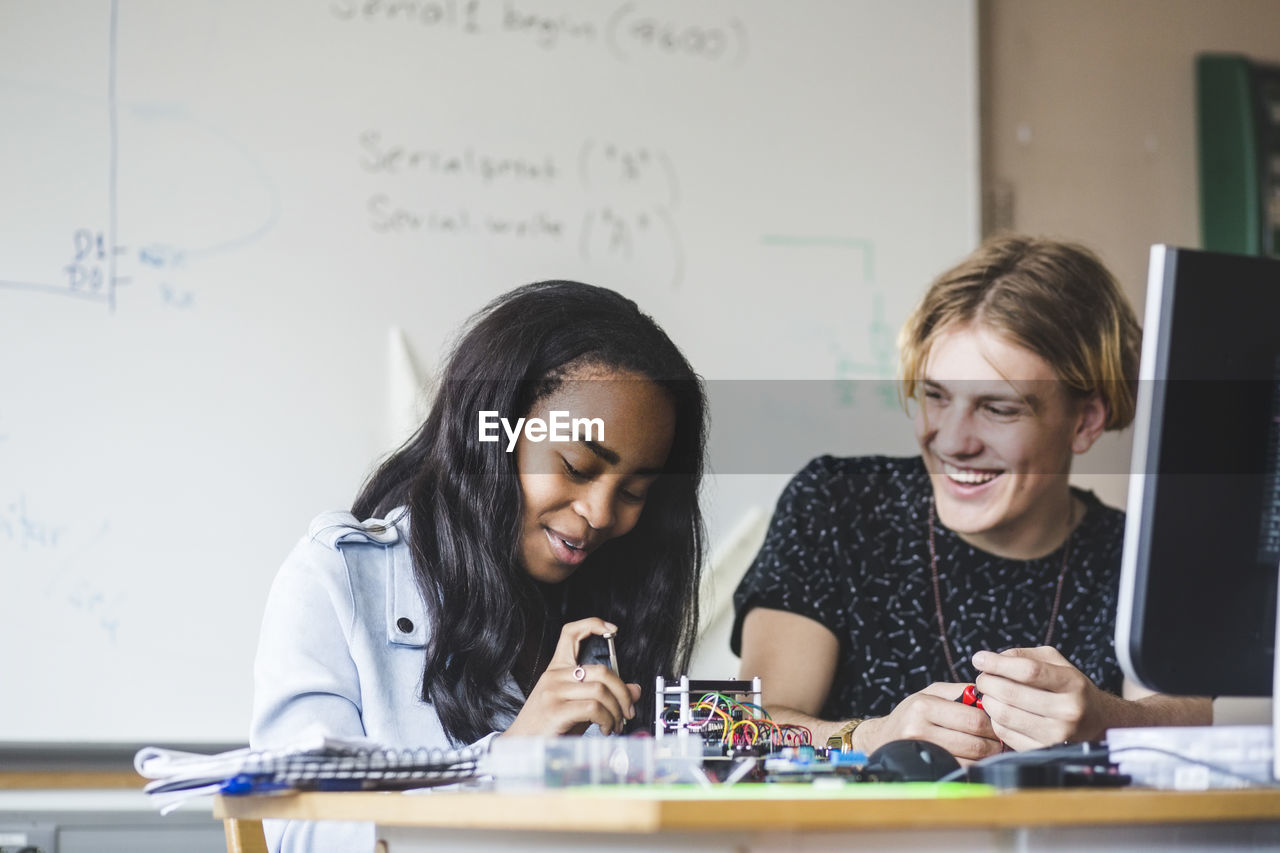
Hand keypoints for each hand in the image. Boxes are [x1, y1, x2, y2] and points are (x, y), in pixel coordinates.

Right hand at [503, 618, 639, 736]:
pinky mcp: (556, 710)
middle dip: (623, 693)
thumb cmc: (550, 726)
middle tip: (628, 710)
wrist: (523, 746)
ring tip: (615, 725)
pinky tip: (605, 729)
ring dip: (616, 711)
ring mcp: (554, 692)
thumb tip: (635, 690)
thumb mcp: (580, 706)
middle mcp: (554, 676)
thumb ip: (606, 696)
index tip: (612, 630)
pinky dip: (607, 720)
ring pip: (601, 690)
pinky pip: (594, 708)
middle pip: (601, 670)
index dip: (592, 625)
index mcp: (557, 669)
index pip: (570, 633)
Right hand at [854, 682, 1001, 761]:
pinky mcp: (925, 768)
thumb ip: (959, 691)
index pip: (974, 719)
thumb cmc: (911, 714)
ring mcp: (922, 751)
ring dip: (987, 757)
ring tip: (990, 749)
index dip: (993, 724)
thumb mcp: (929, 693)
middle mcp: (919, 728)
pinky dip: (975, 766)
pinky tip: (975, 759)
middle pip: (975, 741)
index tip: (999, 724)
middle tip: (999, 740)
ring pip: (971, 759)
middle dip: (994, 743)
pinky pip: (961, 771)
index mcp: (924, 706)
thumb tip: (989, 693)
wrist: (881, 739)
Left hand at [973, 646, 1110, 749]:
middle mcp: (1068, 711)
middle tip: (982, 677)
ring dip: (988, 701)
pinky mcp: (1044, 751)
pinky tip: (1000, 711)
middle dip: (987, 682)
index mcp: (1072, 684)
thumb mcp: (1056, 662)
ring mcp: (1057, 735)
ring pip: (1005, 715)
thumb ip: (1024, 655)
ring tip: (989, 693)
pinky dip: (995, 720)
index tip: (979, 659)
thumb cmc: (1070, 687)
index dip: (997, 664)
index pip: (1028, 671)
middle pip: (1012, 694)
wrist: (1098, 722)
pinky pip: (1006, 734)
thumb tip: (990, 659)